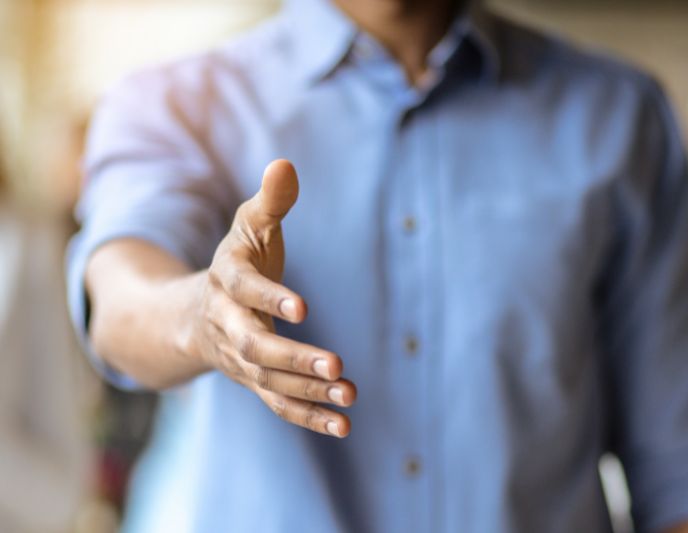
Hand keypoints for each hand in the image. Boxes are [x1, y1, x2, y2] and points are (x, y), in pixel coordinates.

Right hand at [187, 159, 355, 436]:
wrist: (194, 313)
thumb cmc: (235, 261)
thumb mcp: (248, 226)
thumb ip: (270, 201)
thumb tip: (286, 164)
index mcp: (225, 283)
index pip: (244, 292)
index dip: (270, 299)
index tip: (304, 308)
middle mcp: (228, 325)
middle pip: (254, 349)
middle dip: (293, 358)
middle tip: (336, 364)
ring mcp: (240, 360)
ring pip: (269, 383)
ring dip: (308, 391)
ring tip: (349, 395)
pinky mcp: (257, 381)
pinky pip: (279, 404)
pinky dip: (308, 416)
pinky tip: (343, 425)